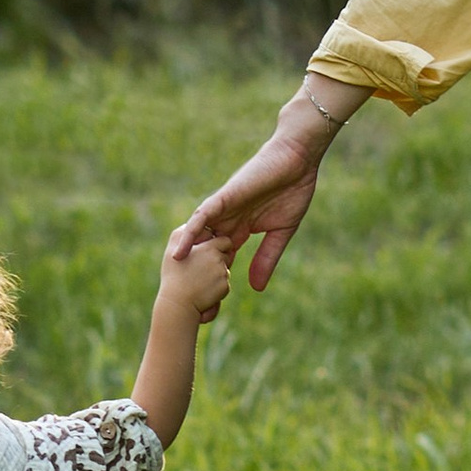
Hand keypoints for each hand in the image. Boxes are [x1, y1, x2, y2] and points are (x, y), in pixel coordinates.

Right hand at [158, 229, 235, 319]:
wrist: (178, 303)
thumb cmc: (173, 275)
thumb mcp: (173, 249)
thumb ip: (184, 233)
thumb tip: (191, 225)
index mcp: (210, 248)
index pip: (224, 241)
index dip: (216, 246)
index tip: (205, 252)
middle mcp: (219, 259)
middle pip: (226, 255)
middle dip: (218, 260)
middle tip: (200, 268)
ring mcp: (223, 274)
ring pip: (225, 270)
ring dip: (216, 274)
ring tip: (198, 281)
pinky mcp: (225, 287)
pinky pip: (224, 284)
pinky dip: (216, 288)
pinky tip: (203, 291)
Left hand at [175, 123, 324, 293]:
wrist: (297, 161)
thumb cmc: (292, 191)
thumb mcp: (279, 233)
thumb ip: (266, 258)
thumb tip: (255, 288)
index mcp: (239, 229)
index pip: (221, 260)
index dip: (215, 282)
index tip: (209, 309)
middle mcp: (226, 220)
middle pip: (204, 252)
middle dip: (197, 276)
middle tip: (190, 304)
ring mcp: (223, 209)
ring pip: (197, 235)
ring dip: (186, 257)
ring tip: (173, 281)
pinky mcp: (225, 198)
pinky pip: (202, 216)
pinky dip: (190, 232)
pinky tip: (179, 250)